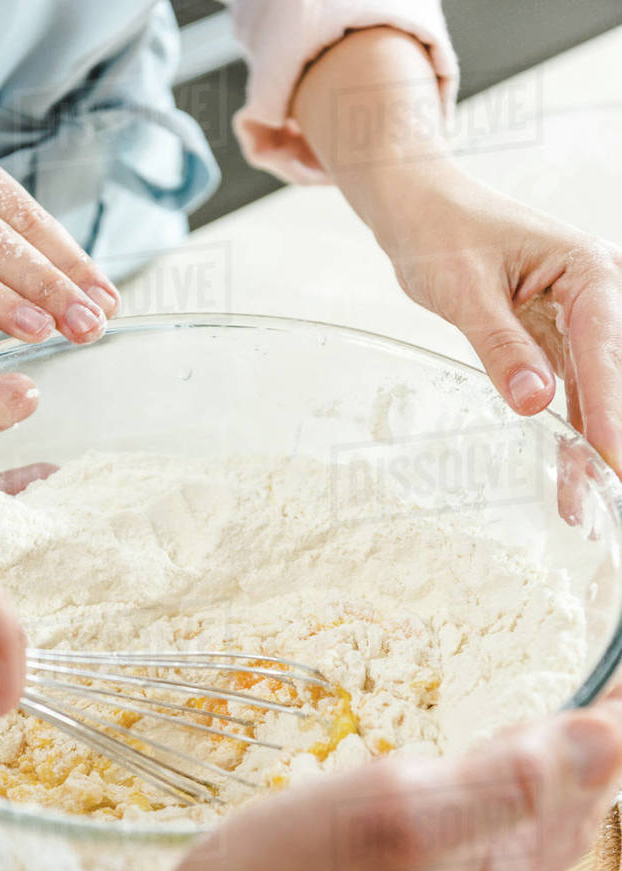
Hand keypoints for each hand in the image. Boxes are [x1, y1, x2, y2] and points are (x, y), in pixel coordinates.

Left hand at [292, 29, 621, 475]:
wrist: (420, 210)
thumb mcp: (464, 292)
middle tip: (608, 497)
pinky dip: (566, 436)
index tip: (613, 459)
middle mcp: (594, 294)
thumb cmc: (442, 233)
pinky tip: (568, 481)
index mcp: (586, 270)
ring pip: (591, 396)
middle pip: (610, 378)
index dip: (610, 412)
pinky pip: (568, 395)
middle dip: (607, 439)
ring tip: (585, 509)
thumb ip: (501, 348)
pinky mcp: (555, 340)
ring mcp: (578, 321)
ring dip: (586, 451)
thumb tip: (535, 401)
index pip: (605, 349)